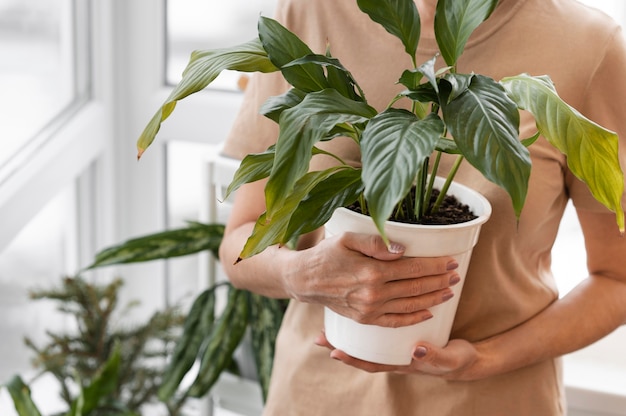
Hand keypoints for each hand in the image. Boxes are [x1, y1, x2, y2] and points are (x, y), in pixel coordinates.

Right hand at [286, 231, 460, 327]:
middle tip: (456, 274)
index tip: (451, 261)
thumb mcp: (347, 239)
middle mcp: (373, 294)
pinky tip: (428, 312)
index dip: (435, 265)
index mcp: (372, 272)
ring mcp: (370, 310)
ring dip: (433, 298)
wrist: (305, 280)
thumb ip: (375, 243)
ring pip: (410, 305)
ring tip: (449, 291)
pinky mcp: (365, 319)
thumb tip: (402, 249)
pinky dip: (414, 318)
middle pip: (416, 288)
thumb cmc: (326, 254)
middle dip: (440, 281)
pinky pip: (395, 321)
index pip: (413, 269)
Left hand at [315, 332, 479, 380]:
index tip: (332, 353)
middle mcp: (395, 356)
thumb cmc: (458, 360)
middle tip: (318, 338)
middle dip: (341, 345)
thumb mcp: (450, 359)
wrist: (469, 358)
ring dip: (348, 335)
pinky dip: (367, 323)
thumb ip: (435, 356)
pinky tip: (356, 309)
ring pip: (368, 342)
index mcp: (402, 363)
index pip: (372, 363)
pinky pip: (381, 328)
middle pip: (363, 352)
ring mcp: (397, 346)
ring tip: (326, 325)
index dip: (353, 359)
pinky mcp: (404, 333)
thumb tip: (416, 350)